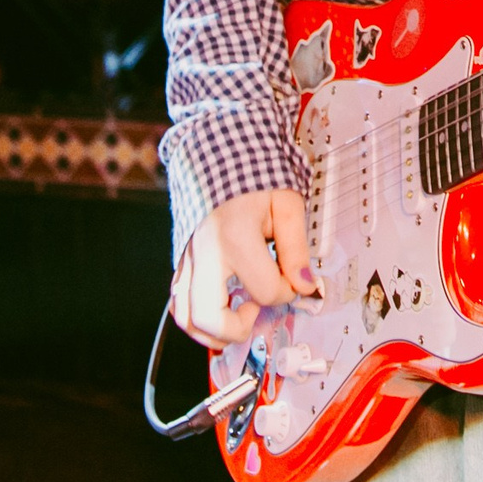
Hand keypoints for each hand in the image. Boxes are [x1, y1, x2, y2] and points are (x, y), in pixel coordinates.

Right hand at [171, 187, 312, 350]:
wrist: (219, 150)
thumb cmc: (253, 173)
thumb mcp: (286, 203)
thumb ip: (296, 248)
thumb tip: (305, 285)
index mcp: (234, 236)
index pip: (266, 290)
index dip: (288, 291)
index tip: (293, 279)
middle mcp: (204, 251)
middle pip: (208, 317)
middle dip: (238, 329)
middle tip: (256, 313)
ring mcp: (187, 257)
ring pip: (184, 316)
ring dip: (211, 331)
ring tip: (237, 317)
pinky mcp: (180, 258)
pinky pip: (178, 301)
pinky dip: (196, 316)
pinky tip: (220, 307)